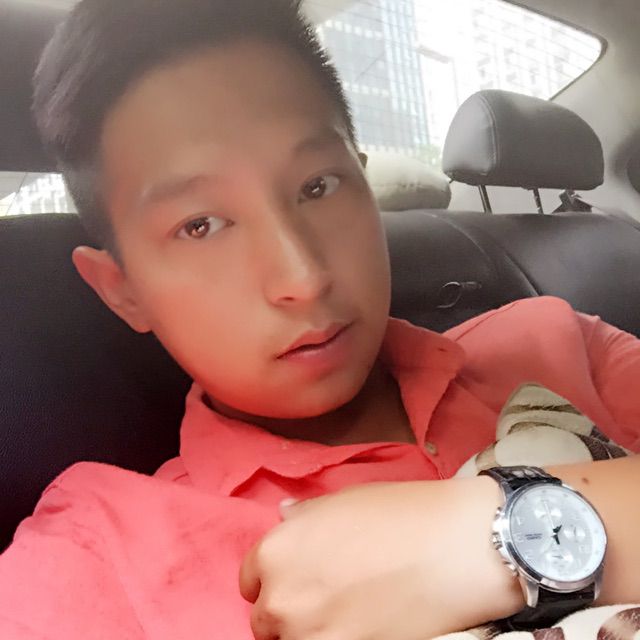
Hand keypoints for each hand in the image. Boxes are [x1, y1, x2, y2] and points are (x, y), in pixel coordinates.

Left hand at [239, 478, 523, 639]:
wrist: (452, 548)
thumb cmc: (398, 515)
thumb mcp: (341, 502)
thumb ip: (304, 517)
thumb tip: (284, 517)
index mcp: (275, 551)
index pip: (251, 579)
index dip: (277, 576)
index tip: (299, 577)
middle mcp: (281, 598)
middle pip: (268, 618)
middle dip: (291, 607)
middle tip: (328, 596)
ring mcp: (309, 635)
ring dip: (312, 629)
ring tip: (348, 611)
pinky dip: (336, 638)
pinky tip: (363, 623)